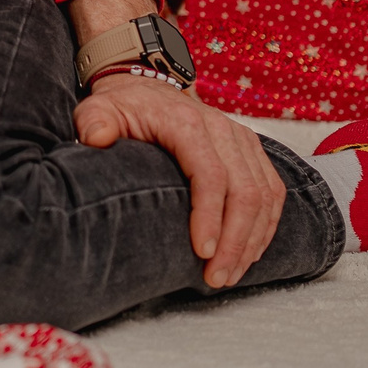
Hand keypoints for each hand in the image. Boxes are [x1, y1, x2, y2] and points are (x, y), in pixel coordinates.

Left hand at [75, 71, 285, 288]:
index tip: (202, 253)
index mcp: (187, 122)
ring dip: (252, 241)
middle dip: (235, 241)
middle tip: (216, 278)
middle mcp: (223, 129)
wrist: (148, 88)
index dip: (210, 217)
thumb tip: (95, 138)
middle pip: (245, 192)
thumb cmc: (123, 107)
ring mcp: (242, 140)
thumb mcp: (99, 108)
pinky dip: (266, 227)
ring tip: (230, 275)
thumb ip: (94, 121)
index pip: (210, 174)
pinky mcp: (252, 150)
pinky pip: (273, 192)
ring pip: (265, 196)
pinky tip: (249, 254)